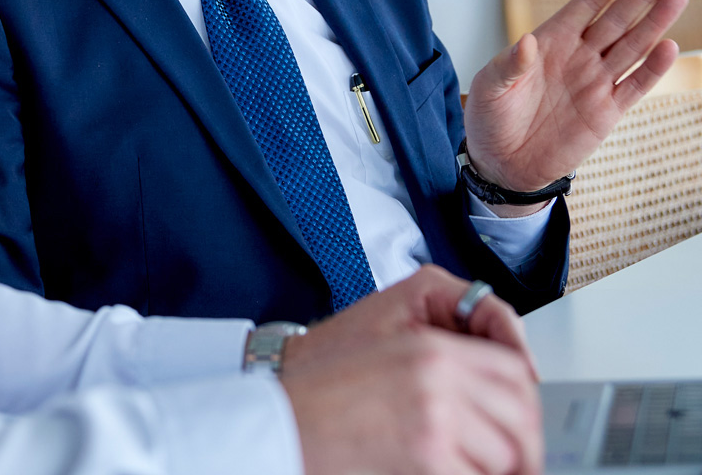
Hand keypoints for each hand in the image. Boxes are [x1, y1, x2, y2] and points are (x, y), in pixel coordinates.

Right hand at [281, 269, 541, 474]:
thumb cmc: (322, 393)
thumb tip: (489, 401)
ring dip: (494, 469)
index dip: (527, 400)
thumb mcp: (385, 355)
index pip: (511, 368)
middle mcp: (438, 375)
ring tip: (465, 467)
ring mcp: (435, 416)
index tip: (525, 425)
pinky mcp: (428, 457)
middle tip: (517, 466)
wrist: (281, 421)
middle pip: (520, 412)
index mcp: (428, 346)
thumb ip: (439, 367)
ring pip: (505, 453)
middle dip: (524, 447)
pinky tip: (444, 472)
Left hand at [464, 0, 687, 193]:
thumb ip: (510, 65)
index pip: (588, 3)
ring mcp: (595, 82)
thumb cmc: (490, 117)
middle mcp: (579, 56)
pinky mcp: (606, 112)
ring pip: (633, 47)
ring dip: (655, 23)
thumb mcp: (490, 87)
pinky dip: (652, 69)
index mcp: (550, 41)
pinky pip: (634, 86)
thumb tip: (527, 42)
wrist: (502, 164)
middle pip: (617, 19)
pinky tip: (668, 47)